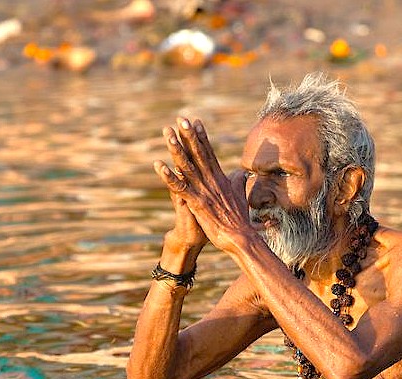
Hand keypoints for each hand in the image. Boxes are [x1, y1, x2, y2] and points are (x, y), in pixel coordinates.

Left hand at [154, 117, 252, 252]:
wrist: (240, 237)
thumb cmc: (240, 219)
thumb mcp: (241, 195)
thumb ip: (239, 181)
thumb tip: (242, 172)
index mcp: (220, 178)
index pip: (209, 153)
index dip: (201, 136)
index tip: (195, 121)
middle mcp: (211, 180)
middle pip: (198, 153)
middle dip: (188, 135)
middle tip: (180, 118)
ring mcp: (203, 191)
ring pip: (187, 166)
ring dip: (176, 149)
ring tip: (167, 133)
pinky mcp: (196, 202)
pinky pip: (179, 187)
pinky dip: (168, 176)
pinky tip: (158, 166)